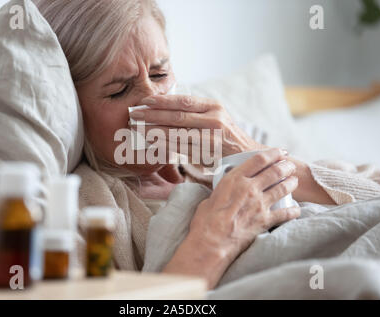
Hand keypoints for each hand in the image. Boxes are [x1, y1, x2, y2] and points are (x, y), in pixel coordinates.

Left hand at [130, 95, 264, 158]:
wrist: (245, 153)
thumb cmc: (225, 133)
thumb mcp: (215, 114)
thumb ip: (195, 110)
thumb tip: (165, 104)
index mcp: (214, 106)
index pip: (184, 101)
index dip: (162, 100)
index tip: (145, 101)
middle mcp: (214, 119)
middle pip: (178, 116)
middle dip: (153, 115)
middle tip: (135, 114)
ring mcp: (211, 137)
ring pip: (177, 133)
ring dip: (155, 131)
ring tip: (138, 128)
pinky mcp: (208, 153)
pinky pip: (182, 148)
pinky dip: (165, 145)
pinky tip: (152, 142)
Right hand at [163, 149, 299, 287]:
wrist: (211, 242)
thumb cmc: (205, 220)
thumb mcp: (212, 196)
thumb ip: (224, 190)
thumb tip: (226, 191)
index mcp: (235, 179)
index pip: (259, 159)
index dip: (273, 153)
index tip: (280, 151)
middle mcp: (249, 188)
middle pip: (275, 171)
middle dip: (286, 166)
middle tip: (290, 165)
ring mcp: (259, 204)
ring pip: (283, 188)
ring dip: (291, 183)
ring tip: (294, 180)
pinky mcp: (265, 220)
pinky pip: (286, 213)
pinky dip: (293, 210)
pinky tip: (296, 209)